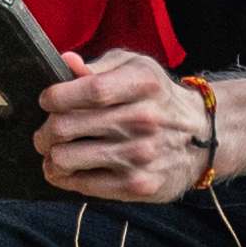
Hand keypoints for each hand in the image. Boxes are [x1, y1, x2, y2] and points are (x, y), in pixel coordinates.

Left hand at [36, 50, 222, 204]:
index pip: (88, 90)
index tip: (47, 100)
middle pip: (68, 126)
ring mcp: (141, 155)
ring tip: (54, 152)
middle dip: (45, 130)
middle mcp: (144, 120)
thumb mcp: (135, 68)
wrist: (200, 137)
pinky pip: (83, 184)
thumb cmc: (157, 97)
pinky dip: (65, 177)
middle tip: (45, 132)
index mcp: (143, 84)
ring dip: (52, 156)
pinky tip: (67, 170)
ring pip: (67, 159)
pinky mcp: (138, 184)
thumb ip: (99, 67)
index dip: (57, 96)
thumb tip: (66, 61)